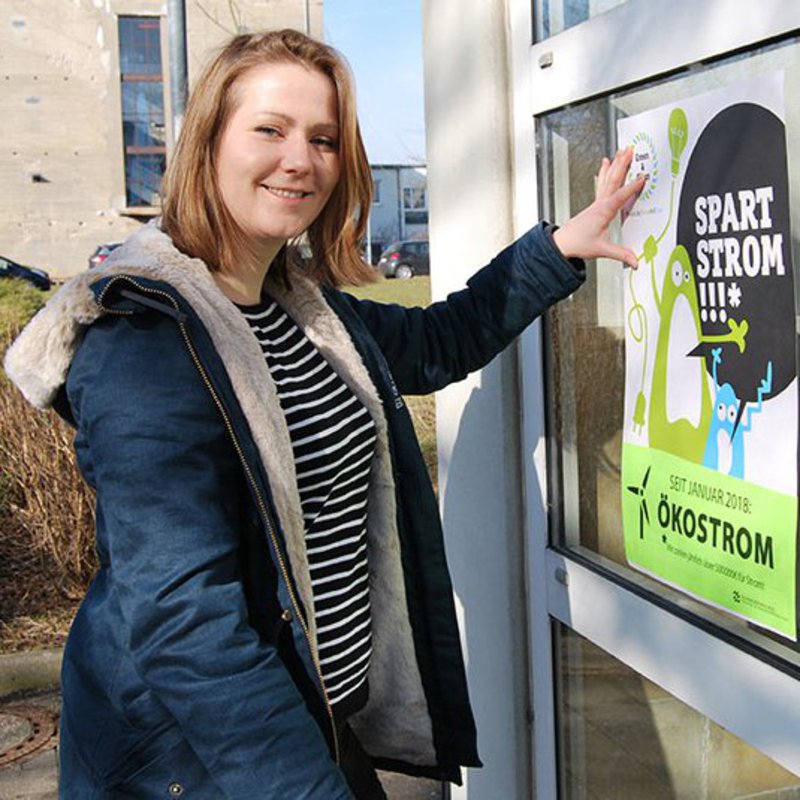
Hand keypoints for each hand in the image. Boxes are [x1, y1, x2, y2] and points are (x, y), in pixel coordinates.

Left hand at [552, 147, 644, 267]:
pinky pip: (602, 184)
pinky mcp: (595, 204)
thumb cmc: (578, 243)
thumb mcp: (601, 250)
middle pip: (613, 180)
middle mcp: (600, 204)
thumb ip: (621, 254)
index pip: (620, 196)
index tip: (643, 178)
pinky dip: (605, 172)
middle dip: (622, 164)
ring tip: (621, 150)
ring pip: (607, 179)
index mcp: (603, 212)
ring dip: (615, 164)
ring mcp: (597, 202)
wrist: (562, 243)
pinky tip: (606, 163)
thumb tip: (635, 261)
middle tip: (629, 150)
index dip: (632, 187)